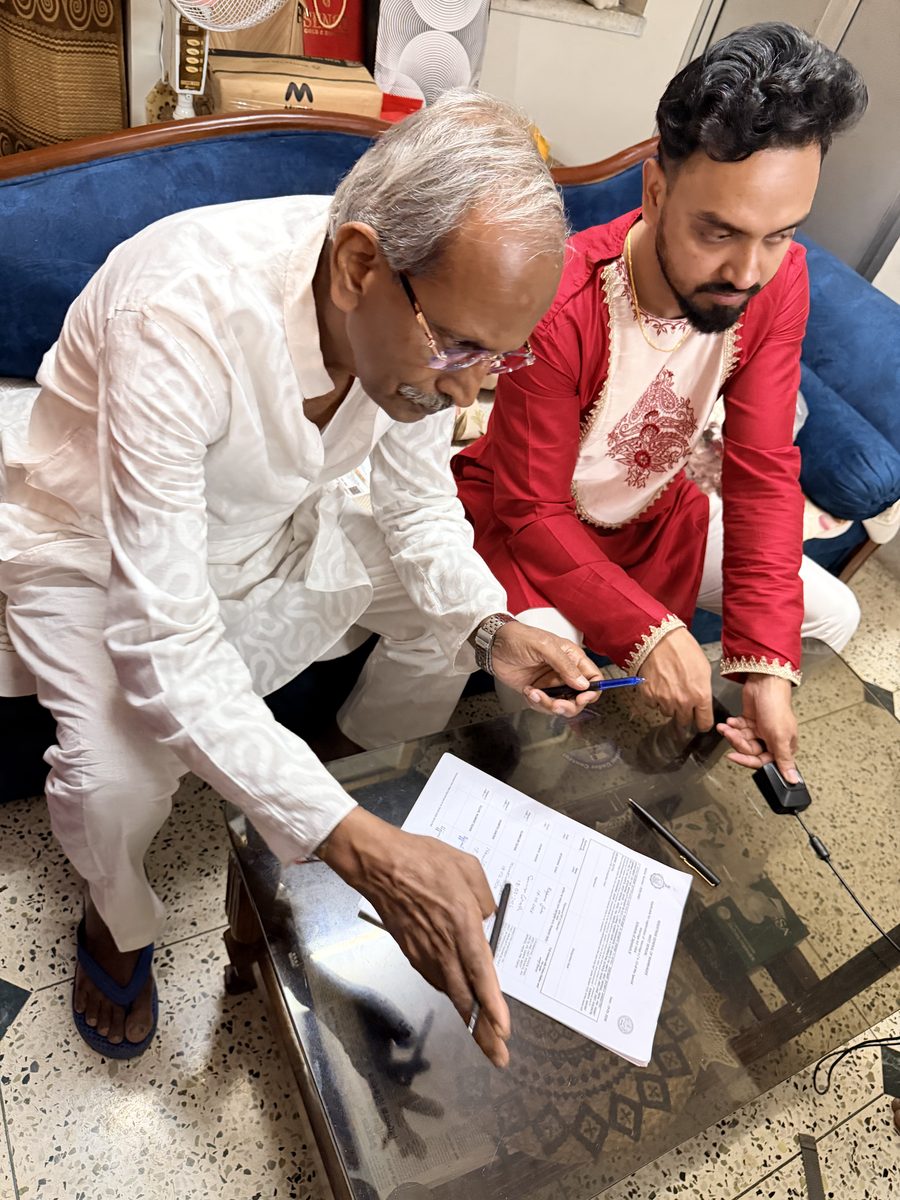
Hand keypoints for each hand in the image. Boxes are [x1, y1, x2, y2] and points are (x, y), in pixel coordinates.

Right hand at [318, 807, 511, 1066]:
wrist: (378, 865)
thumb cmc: (423, 859)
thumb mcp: (467, 866)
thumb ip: (484, 896)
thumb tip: (486, 918)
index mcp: (461, 925)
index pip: (481, 973)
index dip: (492, 1005)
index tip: (503, 1030)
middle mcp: (443, 947)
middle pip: (465, 997)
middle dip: (482, 1031)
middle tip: (499, 1056)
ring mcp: (425, 953)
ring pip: (450, 992)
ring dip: (468, 1017)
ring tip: (485, 1038)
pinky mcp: (412, 952)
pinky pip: (436, 979)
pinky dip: (451, 995)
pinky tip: (460, 999)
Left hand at [489, 621, 602, 717]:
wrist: (493, 645)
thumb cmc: (518, 638)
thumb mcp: (544, 647)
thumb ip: (564, 665)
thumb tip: (583, 684)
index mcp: (572, 657)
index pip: (594, 678)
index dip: (592, 691)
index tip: (581, 698)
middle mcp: (565, 672)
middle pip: (580, 698)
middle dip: (569, 705)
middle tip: (555, 704)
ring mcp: (552, 683)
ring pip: (562, 705)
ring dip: (549, 705)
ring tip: (533, 693)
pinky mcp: (539, 691)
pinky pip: (545, 706)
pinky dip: (537, 703)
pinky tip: (527, 690)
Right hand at [641, 627, 713, 729]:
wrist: (658, 638)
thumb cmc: (683, 648)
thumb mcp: (703, 668)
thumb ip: (703, 690)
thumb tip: (701, 700)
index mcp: (700, 695)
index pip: (704, 723)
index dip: (703, 721)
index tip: (700, 719)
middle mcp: (683, 702)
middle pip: (684, 721)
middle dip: (685, 713)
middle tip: (683, 699)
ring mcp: (664, 700)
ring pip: (668, 713)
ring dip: (669, 705)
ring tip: (669, 687)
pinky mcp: (648, 696)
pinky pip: (653, 705)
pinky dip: (655, 698)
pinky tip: (658, 684)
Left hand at [716, 673, 798, 781]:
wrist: (764, 682)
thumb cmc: (776, 707)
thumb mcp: (780, 736)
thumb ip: (783, 759)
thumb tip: (794, 780)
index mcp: (783, 746)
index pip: (763, 762)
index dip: (747, 760)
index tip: (734, 757)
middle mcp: (772, 739)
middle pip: (750, 751)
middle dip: (738, 743)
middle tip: (732, 735)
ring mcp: (761, 730)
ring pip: (743, 740)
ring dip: (733, 734)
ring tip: (727, 727)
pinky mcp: (751, 721)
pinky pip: (739, 729)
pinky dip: (733, 726)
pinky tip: (731, 721)